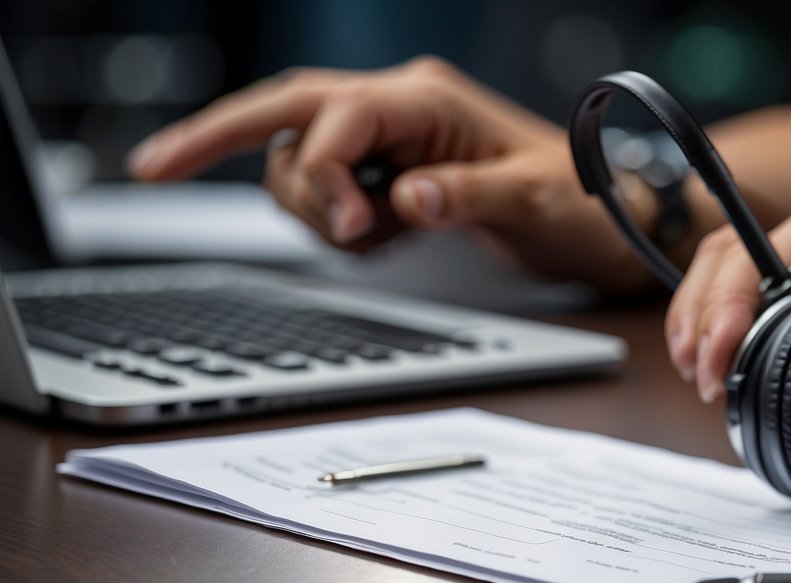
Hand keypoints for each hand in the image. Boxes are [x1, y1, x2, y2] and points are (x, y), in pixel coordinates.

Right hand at [126, 56, 653, 293]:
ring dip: (309, 208)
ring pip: (296, 159)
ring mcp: (388, 139)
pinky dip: (330, 221)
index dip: (323, 175)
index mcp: (427, 100)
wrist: (600, 216)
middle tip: (155, 170)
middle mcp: (397, 108)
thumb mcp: (535, 203)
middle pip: (284, 111)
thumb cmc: (577, 201)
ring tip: (373, 240)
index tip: (355, 230)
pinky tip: (375, 239)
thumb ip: (469, 199)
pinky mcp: (387, 171)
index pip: (334, 117)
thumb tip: (409, 200)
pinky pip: (324, 190)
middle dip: (217, 137)